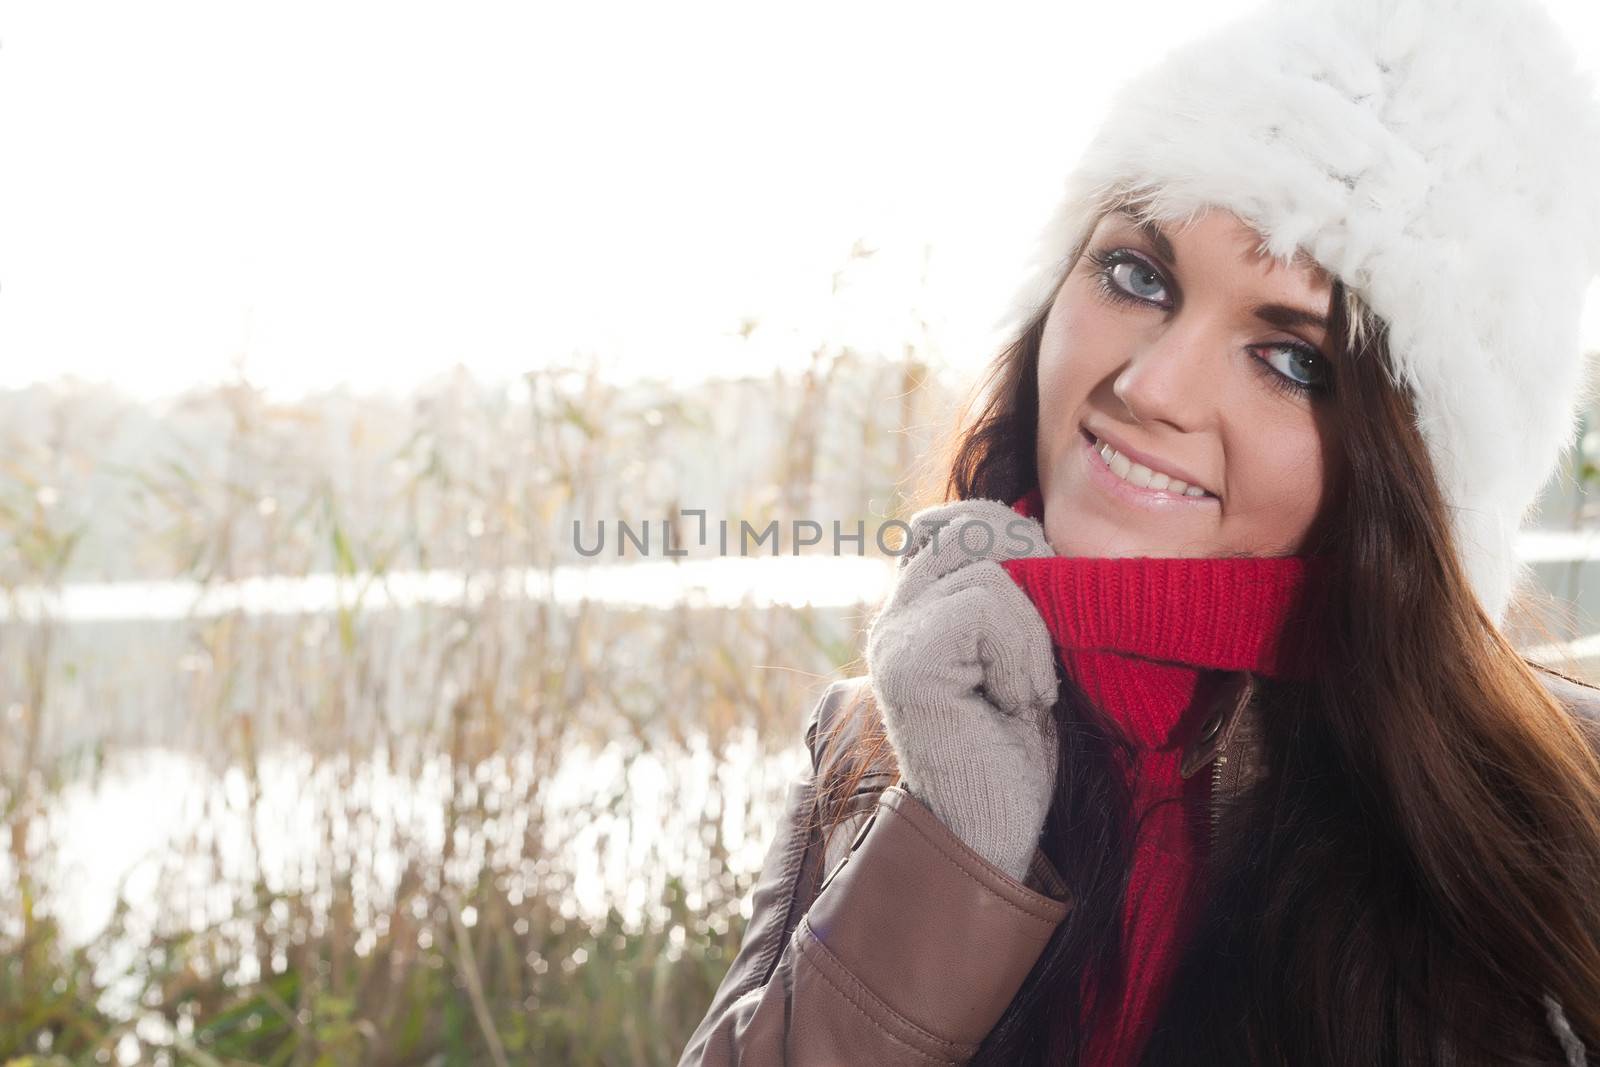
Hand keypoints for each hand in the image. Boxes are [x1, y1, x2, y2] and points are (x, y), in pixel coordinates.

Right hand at [865, 498, 1060, 880]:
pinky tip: (1016, 702)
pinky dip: (1022, 653)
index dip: (1008, 537)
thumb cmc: (1016, 752)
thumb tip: (1025, 519)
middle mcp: (895, 616)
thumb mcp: (1022, 652)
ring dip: (1032, 634)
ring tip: (1024, 693)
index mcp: (917, 610)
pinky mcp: (906, 660)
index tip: (1043, 602)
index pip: (953, 520)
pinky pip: (987, 604)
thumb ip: (1011, 589)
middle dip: (1031, 575)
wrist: (992, 833)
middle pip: (970, 528)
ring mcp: (894, 636)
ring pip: (987, 568)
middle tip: (1043, 653)